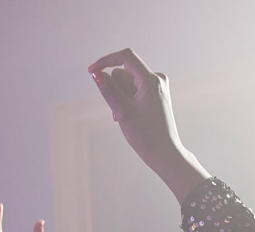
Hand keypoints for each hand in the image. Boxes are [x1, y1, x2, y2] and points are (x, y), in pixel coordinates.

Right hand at [87, 48, 209, 201]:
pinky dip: (126, 101)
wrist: (163, 152)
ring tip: (124, 117)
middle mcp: (156, 78)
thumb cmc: (145, 134)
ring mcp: (156, 86)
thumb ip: (108, 90)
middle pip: (124, 72)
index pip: (125, 57)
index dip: (106, 61)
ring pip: (127, 82)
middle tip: (119, 112)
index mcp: (151, 79)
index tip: (91, 72)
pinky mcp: (155, 94)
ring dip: (119, 97)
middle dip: (114, 88)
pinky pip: (133, 90)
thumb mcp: (122, 111)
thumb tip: (96, 74)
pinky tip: (129, 116)